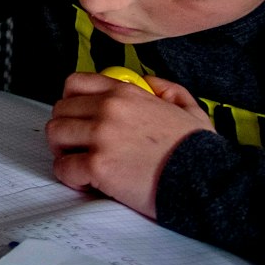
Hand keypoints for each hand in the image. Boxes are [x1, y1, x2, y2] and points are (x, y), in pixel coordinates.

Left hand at [45, 71, 214, 217]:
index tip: (77, 117)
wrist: (209, 183)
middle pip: (61, 111)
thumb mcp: (191, 110)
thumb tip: (150, 82)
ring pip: (56, 135)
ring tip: (80, 163)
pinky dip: (70, 177)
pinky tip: (86, 183)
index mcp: (126, 94)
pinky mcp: (98, 165)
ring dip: (63, 151)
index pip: (75, 84)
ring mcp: (101, 137)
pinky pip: (64, 167)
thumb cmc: (199, 152)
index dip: (70, 102)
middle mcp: (109, 110)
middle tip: (78, 147)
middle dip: (66, 129)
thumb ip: (169, 90)